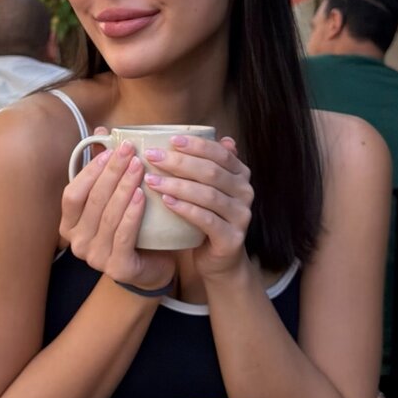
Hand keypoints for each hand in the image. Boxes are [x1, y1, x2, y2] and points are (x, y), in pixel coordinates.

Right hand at [60, 130, 174, 290]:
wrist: (152, 266)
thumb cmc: (130, 228)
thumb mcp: (113, 198)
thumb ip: (103, 170)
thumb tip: (101, 131)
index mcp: (70, 225)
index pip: (73, 194)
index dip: (90, 171)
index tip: (110, 149)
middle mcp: (77, 243)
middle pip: (93, 201)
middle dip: (112, 172)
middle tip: (130, 151)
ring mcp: (96, 258)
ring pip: (109, 215)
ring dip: (125, 187)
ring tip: (140, 166)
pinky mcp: (118, 268)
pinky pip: (124, 235)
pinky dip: (133, 213)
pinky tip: (143, 194)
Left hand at [143, 135, 252, 278]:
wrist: (218, 260)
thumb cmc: (207, 218)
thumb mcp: (207, 188)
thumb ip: (207, 164)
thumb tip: (215, 136)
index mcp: (240, 175)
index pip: (220, 153)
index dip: (196, 145)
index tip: (170, 140)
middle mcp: (245, 193)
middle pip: (211, 172)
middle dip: (180, 162)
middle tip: (152, 157)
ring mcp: (241, 216)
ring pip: (208, 195)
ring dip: (177, 185)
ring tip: (152, 180)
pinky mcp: (232, 238)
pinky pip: (206, 220)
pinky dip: (185, 209)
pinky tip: (166, 202)